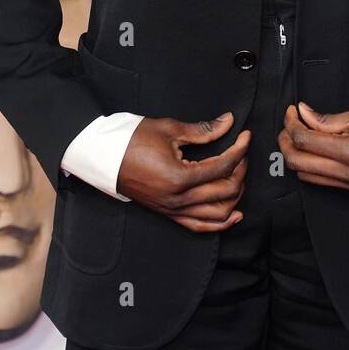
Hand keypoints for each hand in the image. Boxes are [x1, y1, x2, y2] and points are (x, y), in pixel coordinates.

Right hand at [116, 111, 249, 230]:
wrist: (103, 156)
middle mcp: (178, 199)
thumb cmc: (131, 141)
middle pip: (226, 190)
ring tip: (238, 176)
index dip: (239, 150)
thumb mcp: (169, 130)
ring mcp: (173, 210)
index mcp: (179, 177)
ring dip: (235, 196)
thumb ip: (203, 130)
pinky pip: (199, 226)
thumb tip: (227, 122)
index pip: (223, 166)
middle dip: (241, 169)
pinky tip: (234, 214)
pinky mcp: (168, 214)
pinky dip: (220, 223)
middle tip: (241, 151)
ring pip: (218, 213)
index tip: (245, 136)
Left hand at [277, 101, 348, 191]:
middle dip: (285, 142)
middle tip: (289, 125)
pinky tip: (312, 150)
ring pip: (305, 176)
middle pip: (297, 162)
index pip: (304, 140)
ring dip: (295, 156)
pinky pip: (320, 181)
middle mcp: (346, 173)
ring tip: (299, 136)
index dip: (291, 124)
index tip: (292, 111)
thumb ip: (326, 119)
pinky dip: (309, 166)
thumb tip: (303, 113)